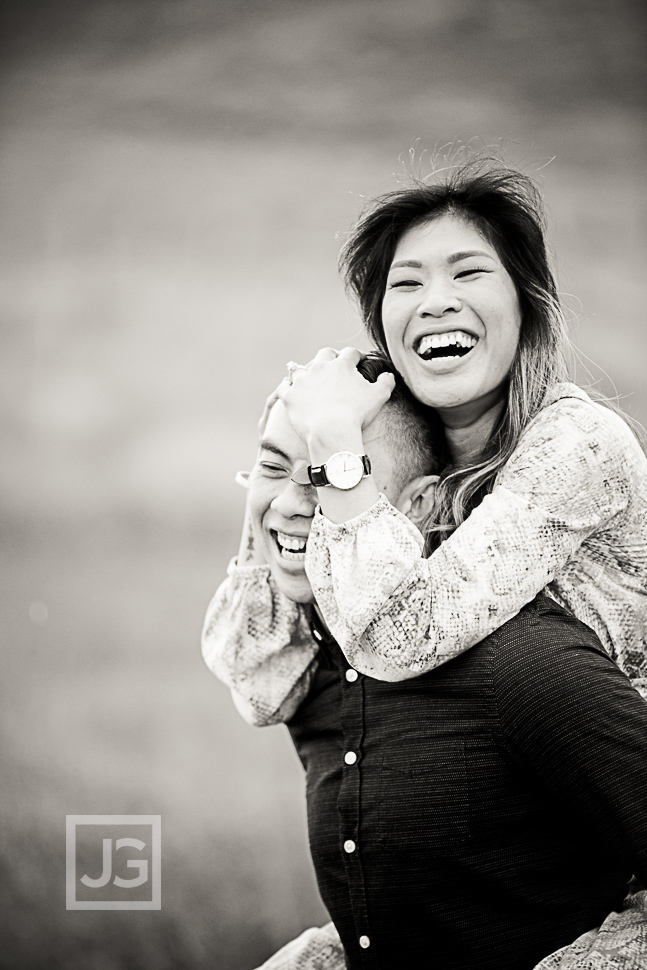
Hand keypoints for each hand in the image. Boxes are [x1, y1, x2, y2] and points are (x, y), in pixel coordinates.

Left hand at [277, 347, 394, 446]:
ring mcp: (302, 381)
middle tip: (334, 365)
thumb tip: (388, 375)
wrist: (331, 431)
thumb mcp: (380, 396)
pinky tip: (289, 389)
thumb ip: (386, 382)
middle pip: (325, 354)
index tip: (359, 360)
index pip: (350, 353)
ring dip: (305, 372)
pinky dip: (287, 387)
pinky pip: (284, 387)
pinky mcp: (290, 396)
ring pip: (301, 369)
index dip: (356, 355)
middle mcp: (320, 367)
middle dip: (330, 357)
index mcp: (342, 365)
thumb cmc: (357, 414)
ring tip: (308, 378)